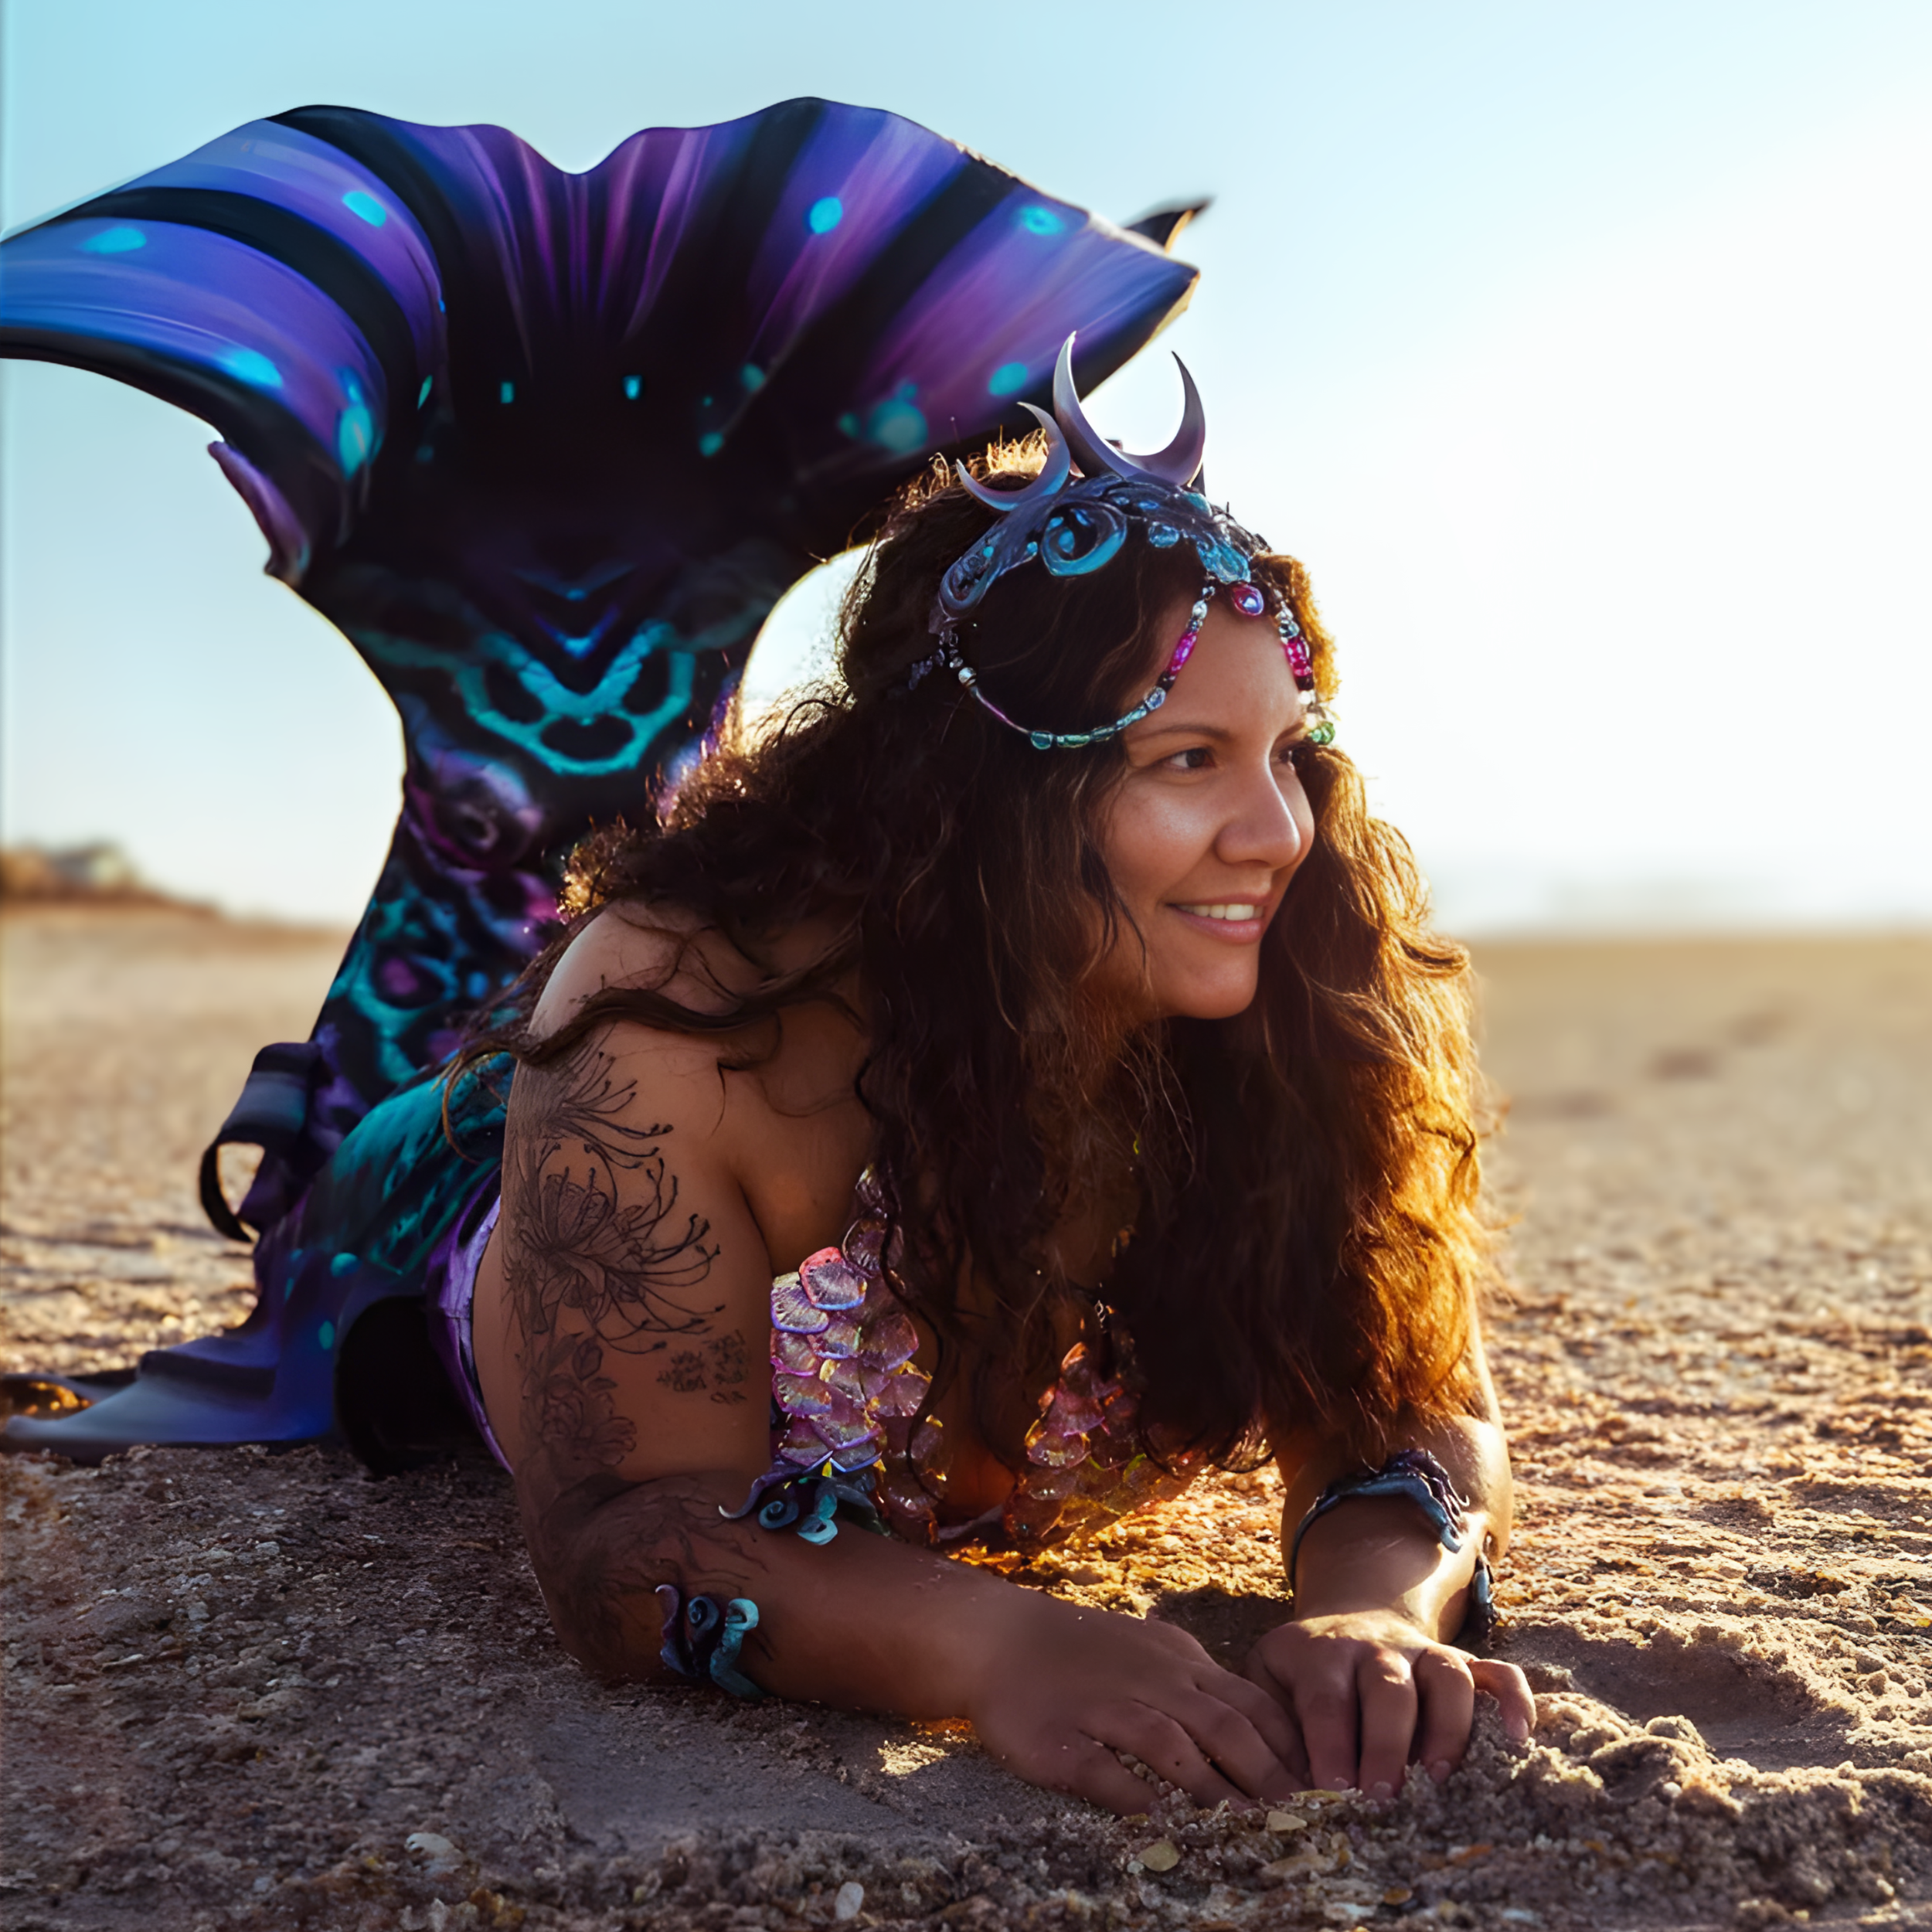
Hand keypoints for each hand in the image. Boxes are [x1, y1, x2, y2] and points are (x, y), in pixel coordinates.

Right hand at [967, 1595, 1304, 1814]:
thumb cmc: (1086, 1651)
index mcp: (1182, 1663)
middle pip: (1223, 1728)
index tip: (1324, 1789)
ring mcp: (1105, 1707)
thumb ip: (1205, 1685)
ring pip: (1170, 1747)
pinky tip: (1162, 1828)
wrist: (1000, 1635)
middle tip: (1303, 1824)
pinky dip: (1135, 1798)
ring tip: (1248, 1833)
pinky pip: (1103, 1770)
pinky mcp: (1059, 1737)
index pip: (1253, 1703)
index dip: (1290, 1748)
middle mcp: (1152, 1682)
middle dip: (1267, 1778)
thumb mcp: (1156, 1651)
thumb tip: (1267, 1733)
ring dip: (1213, 1792)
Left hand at [1243, 1609, 1532, 1796]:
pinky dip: (1513, 1700)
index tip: (1331, 1792)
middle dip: (1387, 1744)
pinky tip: (1519, 1738)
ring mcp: (1424, 1653)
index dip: (1330, 1744)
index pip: (1326, 1699)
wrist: (1345, 1623)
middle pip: (1389, 1688)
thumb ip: (1268, 1724)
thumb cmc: (1299, 1674)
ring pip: (1447, 1676)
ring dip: (1448, 1727)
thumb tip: (1276, 1788)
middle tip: (1382, 1798)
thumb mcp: (1266, 1680)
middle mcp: (1377, 1648)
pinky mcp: (1462, 1663)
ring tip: (1441, 1779)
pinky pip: (1496, 1672)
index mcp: (1321, 1655)